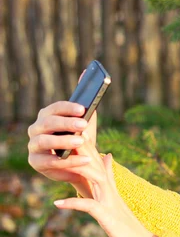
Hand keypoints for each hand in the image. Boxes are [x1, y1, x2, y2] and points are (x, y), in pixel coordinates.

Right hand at [27, 71, 98, 195]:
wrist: (79, 165)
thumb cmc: (80, 140)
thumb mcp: (86, 121)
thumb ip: (86, 102)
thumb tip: (88, 71)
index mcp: (47, 116)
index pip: (54, 109)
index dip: (67, 108)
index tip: (82, 109)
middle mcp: (36, 129)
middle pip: (47, 123)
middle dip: (66, 123)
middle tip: (83, 124)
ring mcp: (34, 146)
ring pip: (45, 141)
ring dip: (64, 141)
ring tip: (82, 141)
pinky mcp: (36, 163)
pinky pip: (51, 162)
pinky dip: (69, 161)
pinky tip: (86, 160)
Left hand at [53, 135, 157, 236]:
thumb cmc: (127, 225)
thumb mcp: (116, 197)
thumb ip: (110, 176)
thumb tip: (107, 155)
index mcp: (109, 186)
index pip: (96, 160)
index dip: (86, 144)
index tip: (75, 129)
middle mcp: (110, 191)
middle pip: (95, 164)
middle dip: (81, 147)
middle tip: (69, 130)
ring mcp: (109, 203)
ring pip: (94, 179)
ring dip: (78, 169)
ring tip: (60, 160)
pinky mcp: (107, 217)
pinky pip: (89, 208)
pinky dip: (73, 205)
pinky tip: (57, 203)